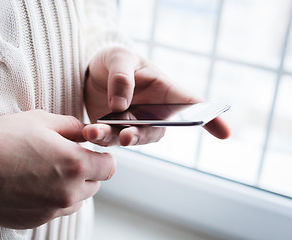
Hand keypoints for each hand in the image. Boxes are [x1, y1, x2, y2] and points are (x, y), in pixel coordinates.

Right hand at [0, 110, 114, 228]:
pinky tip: (34, 186)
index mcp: (74, 164)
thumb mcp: (42, 120)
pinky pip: (55, 210)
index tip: (92, 153)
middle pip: (94, 185)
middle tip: (66, 159)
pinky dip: (52, 199)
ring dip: (71, 187)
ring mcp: (52, 209)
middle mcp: (68, 192)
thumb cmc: (4, 139)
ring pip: (77, 200)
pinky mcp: (35, 220)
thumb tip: (87, 133)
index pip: (109, 168)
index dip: (102, 158)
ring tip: (48, 172)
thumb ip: (72, 126)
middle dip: (86, 172)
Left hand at [83, 46, 229, 145]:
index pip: (191, 103)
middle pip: (156, 130)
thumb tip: (120, 105)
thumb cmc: (114, 61)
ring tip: (94, 132)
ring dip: (113, 139)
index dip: (210, 118)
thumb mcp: (118, 57)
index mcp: (163, 90)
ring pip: (130, 139)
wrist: (92, 73)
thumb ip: (122, 77)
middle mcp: (152, 112)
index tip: (226, 133)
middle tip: (126, 137)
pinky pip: (108, 139)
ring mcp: (133, 124)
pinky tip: (86, 131)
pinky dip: (98, 137)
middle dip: (142, 136)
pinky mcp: (113, 131)